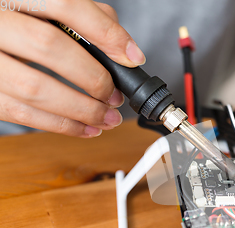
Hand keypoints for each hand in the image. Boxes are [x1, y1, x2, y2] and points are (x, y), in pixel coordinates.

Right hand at [0, 1, 144, 136]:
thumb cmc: (23, 23)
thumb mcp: (52, 9)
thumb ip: (88, 19)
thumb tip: (124, 52)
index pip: (65, 5)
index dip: (104, 33)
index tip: (131, 58)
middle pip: (49, 45)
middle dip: (92, 77)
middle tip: (114, 95)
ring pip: (34, 88)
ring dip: (81, 110)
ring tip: (107, 118)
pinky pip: (21, 114)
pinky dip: (61, 125)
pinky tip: (85, 128)